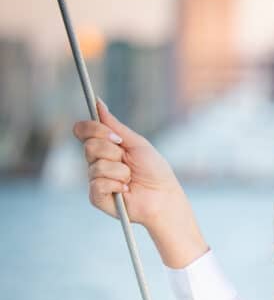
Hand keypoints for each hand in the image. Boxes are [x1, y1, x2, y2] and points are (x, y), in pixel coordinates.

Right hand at [73, 101, 206, 267]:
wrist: (164, 196)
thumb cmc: (155, 171)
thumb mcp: (137, 144)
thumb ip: (115, 125)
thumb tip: (98, 102)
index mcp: (105, 147)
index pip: (82, 131)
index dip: (93, 129)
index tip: (116, 137)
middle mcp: (97, 161)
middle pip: (89, 146)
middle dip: (113, 152)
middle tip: (128, 160)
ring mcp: (96, 179)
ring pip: (96, 166)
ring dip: (120, 171)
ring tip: (130, 179)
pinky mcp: (97, 196)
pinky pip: (97, 184)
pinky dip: (115, 185)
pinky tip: (126, 190)